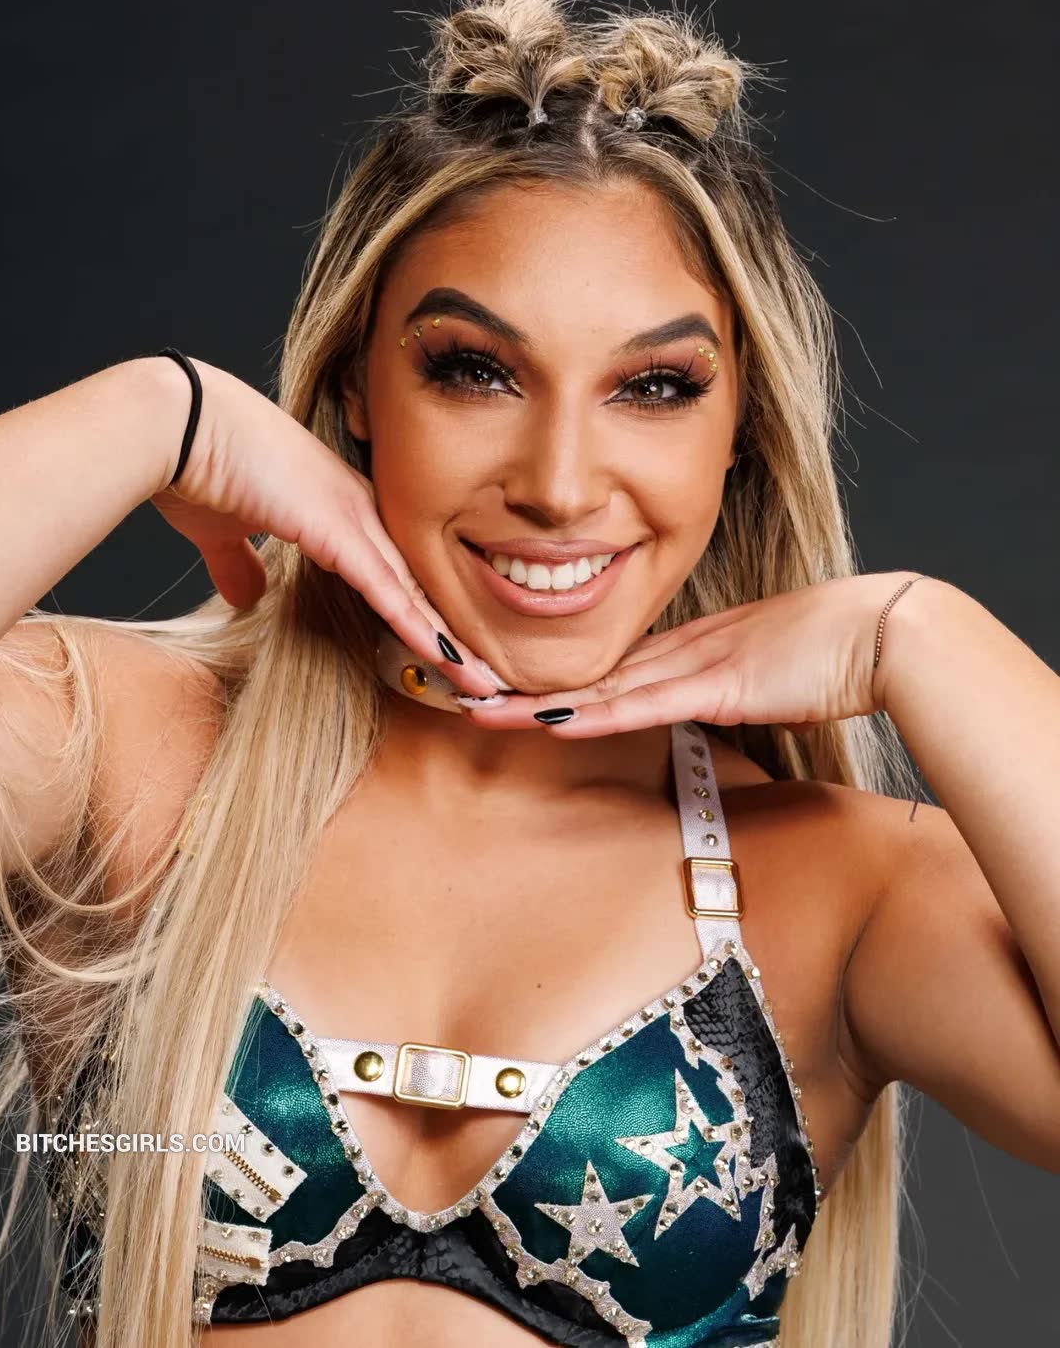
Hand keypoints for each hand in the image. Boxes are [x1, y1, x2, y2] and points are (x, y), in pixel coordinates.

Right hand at [147, 356, 501, 696]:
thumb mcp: (221, 530)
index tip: (445, 657)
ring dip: (450, 643)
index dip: (421, 617)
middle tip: (487, 680)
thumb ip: (239, 563)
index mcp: (336, 508)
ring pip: (414, 592)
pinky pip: (387, 587)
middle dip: (453, 637)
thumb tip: (247, 595)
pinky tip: (446, 657)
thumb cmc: (192, 466)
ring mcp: (351, 515)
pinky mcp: (336, 527)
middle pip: (418, 585)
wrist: (171, 422)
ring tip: (485, 685)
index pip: (392, 573)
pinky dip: (418, 625)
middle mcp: (357, 510)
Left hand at [456, 572, 923, 735]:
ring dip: (537, 703)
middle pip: (587, 674)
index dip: (554, 679)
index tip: (504, 688)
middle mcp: (682, 651)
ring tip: (478, 708)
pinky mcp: (719, 684)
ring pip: (600, 689)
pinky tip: (549, 720)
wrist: (890, 632)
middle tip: (461, 692)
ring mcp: (697, 665)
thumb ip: (736, 690)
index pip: (608, 668)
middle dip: (522, 687)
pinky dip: (594, 714)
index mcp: (694, 647)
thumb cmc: (843, 652)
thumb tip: (716, 708)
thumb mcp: (773, 672)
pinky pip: (644, 705)